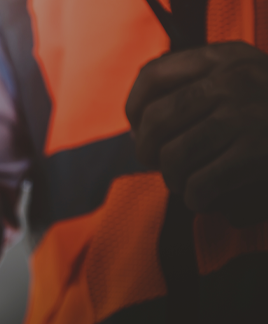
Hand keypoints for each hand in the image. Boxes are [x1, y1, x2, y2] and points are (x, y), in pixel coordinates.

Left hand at [127, 41, 267, 225]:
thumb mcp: (246, 81)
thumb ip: (201, 86)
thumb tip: (139, 124)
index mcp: (227, 57)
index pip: (153, 76)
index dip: (135, 109)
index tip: (139, 130)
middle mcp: (233, 79)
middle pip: (156, 121)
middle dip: (149, 152)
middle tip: (160, 166)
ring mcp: (245, 113)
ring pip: (173, 156)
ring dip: (174, 179)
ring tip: (186, 185)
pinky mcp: (256, 149)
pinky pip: (199, 182)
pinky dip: (195, 198)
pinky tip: (204, 200)